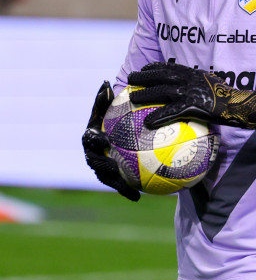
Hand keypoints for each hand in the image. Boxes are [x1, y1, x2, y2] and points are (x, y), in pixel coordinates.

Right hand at [82, 81, 139, 201]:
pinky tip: (140, 197)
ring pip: (106, 177)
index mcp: (90, 136)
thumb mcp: (110, 106)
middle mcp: (93, 153)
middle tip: (114, 168)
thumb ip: (106, 98)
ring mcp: (101, 166)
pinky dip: (128, 191)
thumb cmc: (112, 116)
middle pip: (95, 162)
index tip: (106, 141)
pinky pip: (119, 184)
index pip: (90, 139)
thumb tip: (106, 82)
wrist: (114, 133)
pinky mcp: (111, 176)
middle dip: (103, 167)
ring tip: (131, 191)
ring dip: (117, 184)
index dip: (96, 141)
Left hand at [127, 63, 255, 136]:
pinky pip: (171, 112)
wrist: (240, 103)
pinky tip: (147, 123)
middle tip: (130, 78)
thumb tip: (194, 93)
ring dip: (145, 94)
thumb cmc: (229, 97)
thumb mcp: (214, 85)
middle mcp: (189, 79)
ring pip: (161, 92)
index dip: (155, 66)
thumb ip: (201, 86)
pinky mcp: (192, 105)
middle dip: (144, 76)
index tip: (144, 67)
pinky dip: (158, 116)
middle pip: (161, 76)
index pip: (170, 66)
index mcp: (194, 73)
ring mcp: (190, 91)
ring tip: (132, 99)